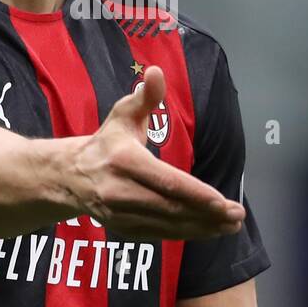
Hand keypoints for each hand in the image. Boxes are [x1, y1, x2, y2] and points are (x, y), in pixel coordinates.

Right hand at [67, 65, 244, 240]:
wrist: (71, 176)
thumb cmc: (107, 142)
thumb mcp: (123, 114)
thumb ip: (145, 97)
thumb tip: (156, 72)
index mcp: (123, 161)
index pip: (166, 182)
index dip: (196, 194)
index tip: (222, 202)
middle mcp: (120, 192)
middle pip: (171, 208)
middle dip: (207, 214)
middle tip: (236, 215)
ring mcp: (120, 215)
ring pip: (168, 226)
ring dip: (202, 228)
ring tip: (230, 226)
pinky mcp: (123, 230)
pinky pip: (159, 234)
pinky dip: (185, 233)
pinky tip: (207, 230)